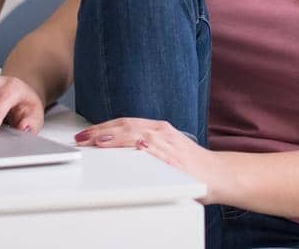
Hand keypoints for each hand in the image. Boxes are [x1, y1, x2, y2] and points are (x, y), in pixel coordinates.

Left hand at [74, 117, 223, 201]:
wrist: (218, 174)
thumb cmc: (191, 166)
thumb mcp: (166, 150)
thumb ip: (147, 147)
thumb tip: (122, 149)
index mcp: (159, 128)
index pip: (125, 123)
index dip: (104, 127)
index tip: (86, 133)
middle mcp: (162, 132)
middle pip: (126, 126)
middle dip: (101, 131)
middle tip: (81, 138)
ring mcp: (167, 144)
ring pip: (136, 135)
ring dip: (113, 138)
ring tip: (94, 141)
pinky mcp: (173, 158)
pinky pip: (152, 151)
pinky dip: (138, 148)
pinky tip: (127, 147)